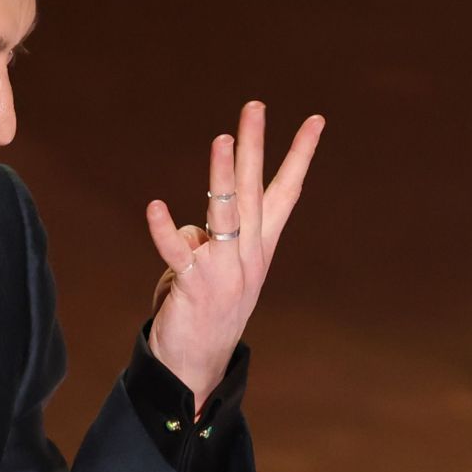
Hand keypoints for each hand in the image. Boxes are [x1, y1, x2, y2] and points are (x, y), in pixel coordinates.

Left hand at [144, 100, 324, 415]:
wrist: (197, 365)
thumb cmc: (202, 310)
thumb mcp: (209, 267)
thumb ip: (204, 239)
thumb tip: (189, 225)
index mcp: (259, 247)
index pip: (284, 192)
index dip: (299, 155)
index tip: (316, 119)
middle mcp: (248, 255)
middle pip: (253, 190)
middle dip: (255, 146)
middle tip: (255, 106)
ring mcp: (224, 270)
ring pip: (226, 213)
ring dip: (223, 175)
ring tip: (222, 139)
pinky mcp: (195, 285)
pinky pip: (179, 251)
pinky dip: (166, 229)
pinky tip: (155, 207)